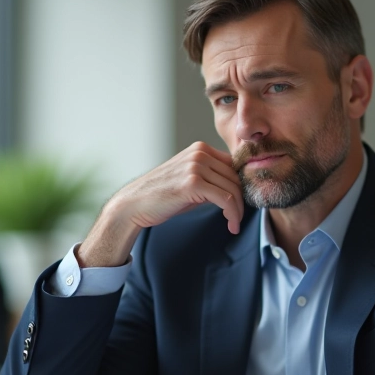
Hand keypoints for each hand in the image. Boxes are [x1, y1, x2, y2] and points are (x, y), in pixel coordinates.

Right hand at [77, 142, 244, 267]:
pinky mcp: (193, 183)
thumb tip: (237, 190)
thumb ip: (212, 179)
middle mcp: (200, 153)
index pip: (233, 166)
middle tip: (238, 219)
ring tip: (234, 224)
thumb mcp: (191, 181)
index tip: (239, 205)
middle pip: (236, 178)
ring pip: (233, 189)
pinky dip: (232, 215)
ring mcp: (196, 166)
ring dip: (238, 211)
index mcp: (200, 149)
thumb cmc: (162, 196)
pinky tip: (230, 226)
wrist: (134, 204)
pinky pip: (225, 199)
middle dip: (240, 201)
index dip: (240, 187)